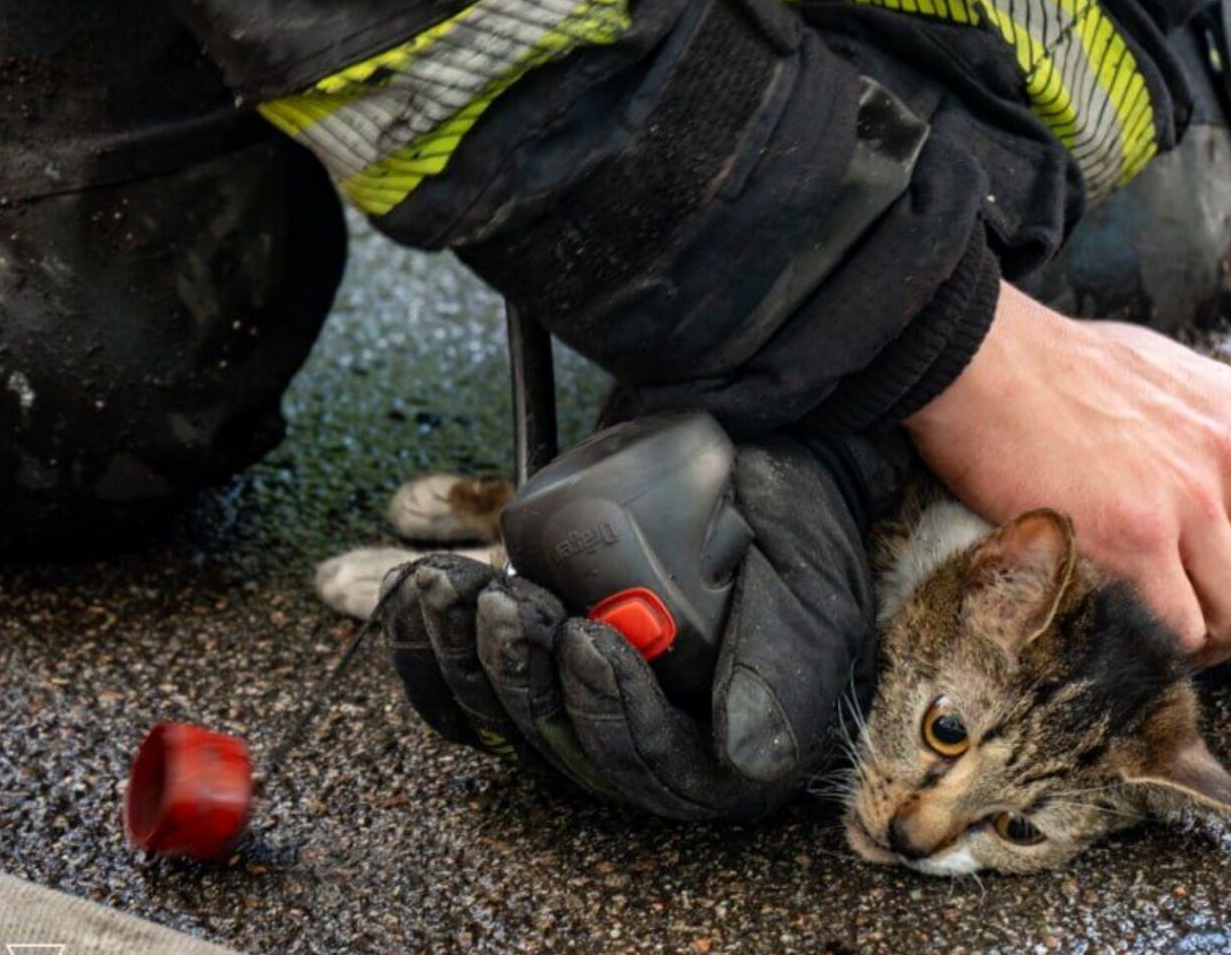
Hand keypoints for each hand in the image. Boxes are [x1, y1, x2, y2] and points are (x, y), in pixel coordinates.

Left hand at [377, 427, 905, 818]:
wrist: (758, 465)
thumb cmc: (797, 530)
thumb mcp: (811, 598)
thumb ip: (781, 675)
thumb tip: (746, 756)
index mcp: (727, 754)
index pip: (653, 766)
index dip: (609, 712)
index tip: (586, 638)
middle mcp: (654, 748)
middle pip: (566, 750)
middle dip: (523, 678)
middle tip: (506, 603)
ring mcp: (588, 710)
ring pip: (508, 723)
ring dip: (465, 661)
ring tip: (452, 588)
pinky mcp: (540, 669)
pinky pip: (467, 693)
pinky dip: (431, 652)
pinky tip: (419, 601)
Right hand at [905, 283, 1230, 664]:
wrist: (983, 361)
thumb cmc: (1056, 365)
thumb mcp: (1169, 371)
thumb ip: (1213, 425)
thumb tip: (1227, 480)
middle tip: (1222, 637)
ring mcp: (1186, 501)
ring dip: (1217, 645)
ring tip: (1176, 640)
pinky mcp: (1131, 539)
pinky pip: (1181, 628)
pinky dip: (1166, 650)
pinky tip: (1136, 635)